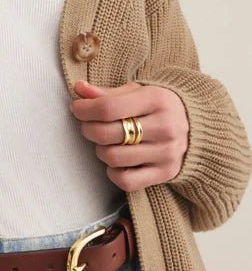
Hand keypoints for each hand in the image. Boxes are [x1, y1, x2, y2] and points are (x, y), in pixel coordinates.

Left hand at [69, 79, 189, 191]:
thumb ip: (105, 93)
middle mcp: (165, 126)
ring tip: (106, 142)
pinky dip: (113, 172)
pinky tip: (117, 162)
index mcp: (156, 100)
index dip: (84, 110)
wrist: (194, 126)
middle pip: (107, 134)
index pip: (108, 108)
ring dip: (100, 150)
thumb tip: (78, 89)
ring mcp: (167, 152)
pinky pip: (126, 180)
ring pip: (113, 157)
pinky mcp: (166, 172)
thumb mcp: (135, 93)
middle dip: (88, 129)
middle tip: (87, 125)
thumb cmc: (156, 107)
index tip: (76, 109)